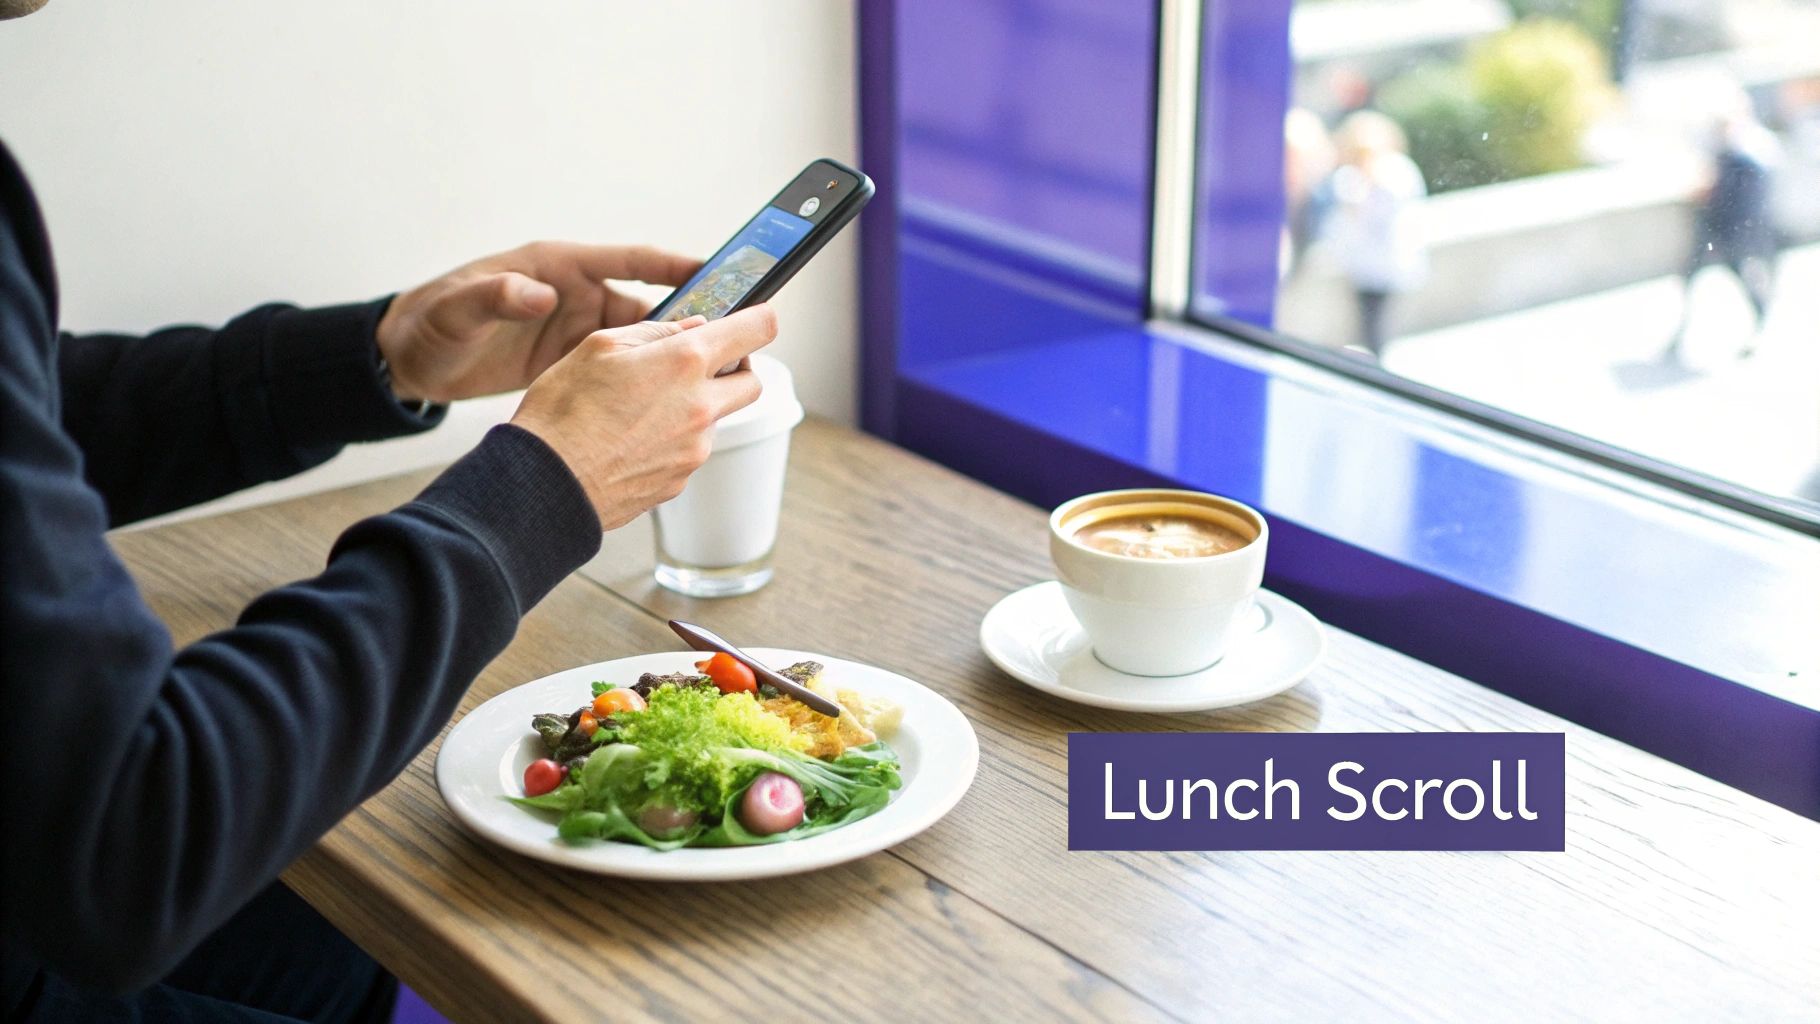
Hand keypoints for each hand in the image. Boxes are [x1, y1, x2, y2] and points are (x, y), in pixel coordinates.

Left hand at [375, 241, 700, 403]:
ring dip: (672, 358)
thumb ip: (496, 295)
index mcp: (559, 268)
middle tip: (736, 334)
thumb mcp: (459, 307)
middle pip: (649, 307)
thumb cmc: (431, 319)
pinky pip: (621, 373)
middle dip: (692, 319)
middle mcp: (577, 297)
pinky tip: (668, 404)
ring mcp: (577, 333)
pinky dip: (645, 386)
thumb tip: (536, 294)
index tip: (716, 268)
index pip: (631, 261)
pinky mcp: (572, 364)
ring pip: (642, 345)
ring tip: (713, 376)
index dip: (675, 264)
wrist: (411, 360)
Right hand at [510, 305, 778, 529]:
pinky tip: (630, 438)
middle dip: (734, 370)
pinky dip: (671, 440)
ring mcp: (694, 450)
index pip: (756, 330)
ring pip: (715, 419)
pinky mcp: (680, 481)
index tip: (754, 319)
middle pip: (751, 383)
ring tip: (638, 408)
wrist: (543, 484)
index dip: (759, 320)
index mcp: (685, 362)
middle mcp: (701, 408)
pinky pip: (689, 451)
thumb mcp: (600, 347)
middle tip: (697, 365)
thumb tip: (693, 327)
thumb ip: (655, 331)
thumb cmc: (562, 412)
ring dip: (693, 407)